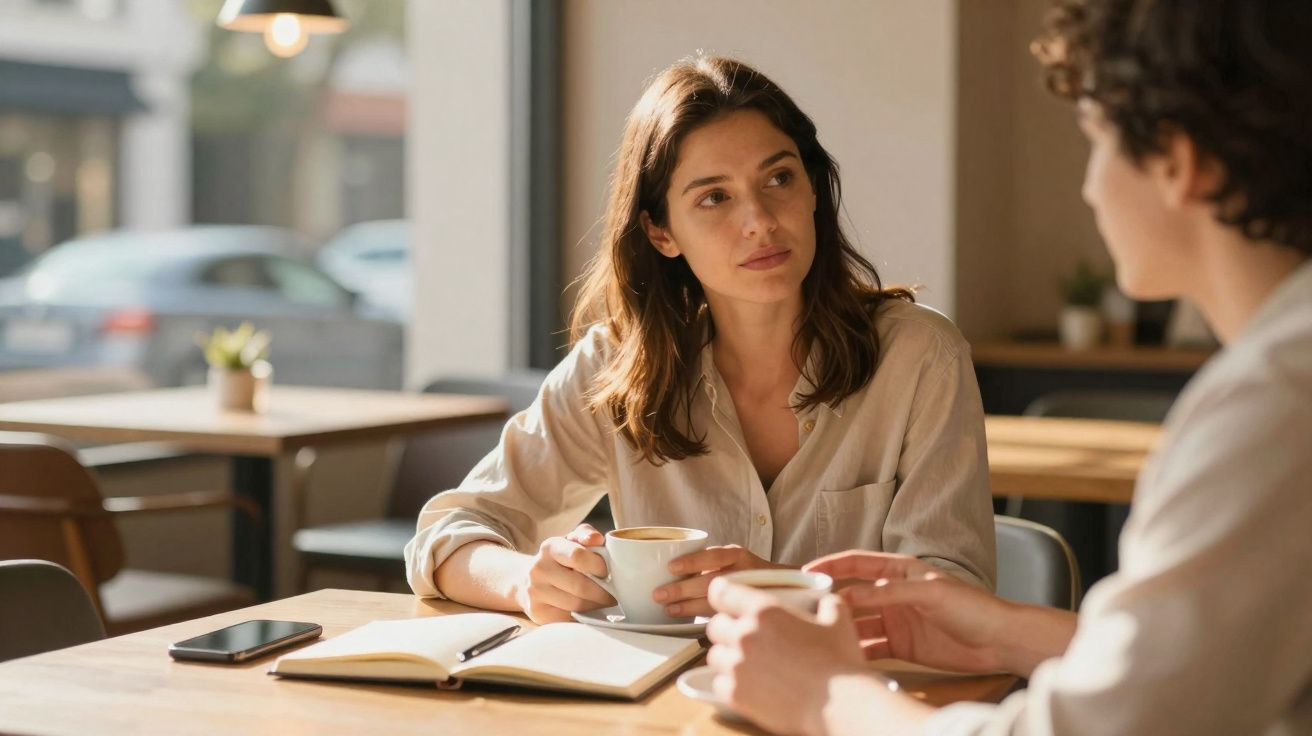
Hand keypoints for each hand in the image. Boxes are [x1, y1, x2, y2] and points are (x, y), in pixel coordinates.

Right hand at [512, 523, 615, 623]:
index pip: (578, 556)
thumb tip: (597, 539)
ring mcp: (536, 593)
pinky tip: (589, 610)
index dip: (598, 566)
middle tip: (614, 594)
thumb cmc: (559, 560)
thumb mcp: (571, 541)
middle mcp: (538, 570)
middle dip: (603, 592)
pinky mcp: (538, 613)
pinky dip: (584, 616)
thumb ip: (586, 535)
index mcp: (549, 548)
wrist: (527, 581)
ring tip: (604, 602)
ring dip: (596, 605)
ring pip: (576, 605)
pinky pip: (569, 619)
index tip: (607, 572)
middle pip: (580, 586)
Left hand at [653, 544, 782, 617]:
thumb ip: (711, 564)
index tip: (671, 567)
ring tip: (669, 610)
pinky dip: (706, 621)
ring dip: (689, 607)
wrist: (790, 589)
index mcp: (738, 555)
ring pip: (715, 602)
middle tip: (659, 595)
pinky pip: (725, 618)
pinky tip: (693, 624)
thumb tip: (669, 570)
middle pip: (710, 581)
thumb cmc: (750, 575)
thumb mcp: (735, 561)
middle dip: (682, 589)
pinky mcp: (751, 613)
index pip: (714, 556)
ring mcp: (749, 594)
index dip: (692, 561)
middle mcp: (745, 572)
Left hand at [706, 579, 869, 735]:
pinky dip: (729, 683)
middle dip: (727, 628)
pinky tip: (749, 684)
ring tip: (747, 662)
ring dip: (727, 656)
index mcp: (763, 611)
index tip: (727, 600)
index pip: (721, 592)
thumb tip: (824, 602)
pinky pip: (719, 683)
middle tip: (745, 636)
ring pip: (714, 655)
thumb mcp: (838, 618)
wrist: (841, 704)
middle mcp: (744, 635)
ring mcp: (737, 667)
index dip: (723, 594)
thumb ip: (825, 603)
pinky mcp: (736, 695)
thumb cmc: (840, 661)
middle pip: (715, 625)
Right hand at [804, 550, 1013, 673]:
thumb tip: (849, 595)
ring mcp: (896, 621)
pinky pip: (872, 648)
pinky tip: (844, 656)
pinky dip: (857, 651)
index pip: (857, 563)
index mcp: (900, 571)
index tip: (806, 571)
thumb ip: (888, 593)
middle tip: (805, 609)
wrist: (1000, 641)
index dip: (831, 565)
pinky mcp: (902, 646)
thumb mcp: (929, 592)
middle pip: (853, 595)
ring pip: (859, 623)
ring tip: (820, 634)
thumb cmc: (972, 606)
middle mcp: (894, 594)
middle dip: (830, 600)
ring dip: (841, 628)